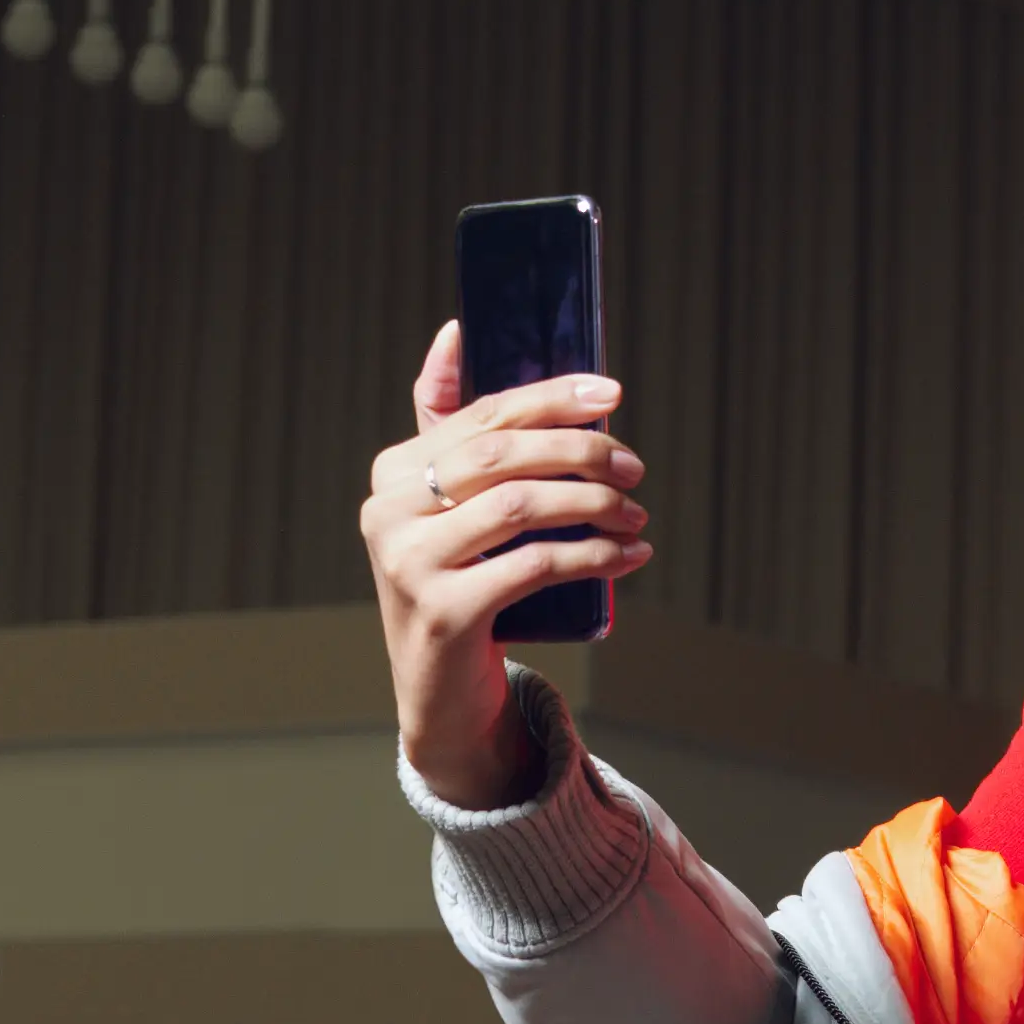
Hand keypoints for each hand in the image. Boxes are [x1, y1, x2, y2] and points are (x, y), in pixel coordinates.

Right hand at [363, 320, 653, 808]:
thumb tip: (455, 329)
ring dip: (594, 502)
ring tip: (635, 511)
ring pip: (521, 506)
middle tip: (634, 464)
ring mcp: (408, 564)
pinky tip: (627, 556)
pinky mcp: (442, 613)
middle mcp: (388, 511)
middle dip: (581, 451)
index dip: (552, 397)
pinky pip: (533, 566)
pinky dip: (592, 556)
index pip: (484, 416)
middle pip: (503, 456)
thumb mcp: (451, 507)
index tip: (612, 393)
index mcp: (392, 470)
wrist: (442, 694)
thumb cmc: (461, 583)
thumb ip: (454, 428)